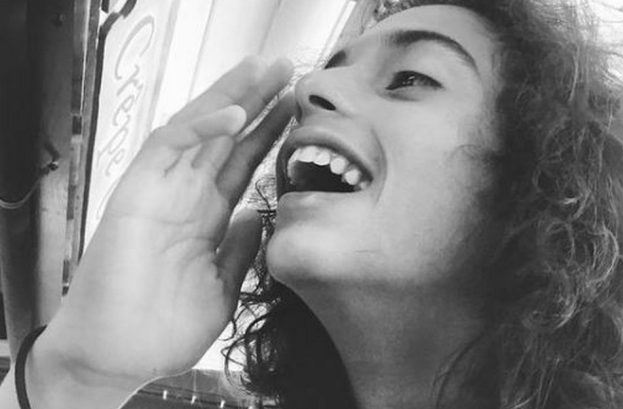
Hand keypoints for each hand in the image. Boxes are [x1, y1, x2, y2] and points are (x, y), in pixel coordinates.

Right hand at [37, 56, 293, 387]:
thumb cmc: (164, 328)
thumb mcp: (222, 286)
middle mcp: (185, 195)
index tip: (296, 109)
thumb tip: (257, 215)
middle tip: (286, 68)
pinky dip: (200, 127)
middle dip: (256, 101)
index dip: (268, 134)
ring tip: (266, 68)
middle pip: (224, 137)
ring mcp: (161, 190)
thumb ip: (239, 248)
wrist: (119, 356)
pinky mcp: (136, 191)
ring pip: (199, 128)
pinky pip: (168, 146)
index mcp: (205, 216)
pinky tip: (235, 114)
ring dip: (232, 96)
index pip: (241, 164)